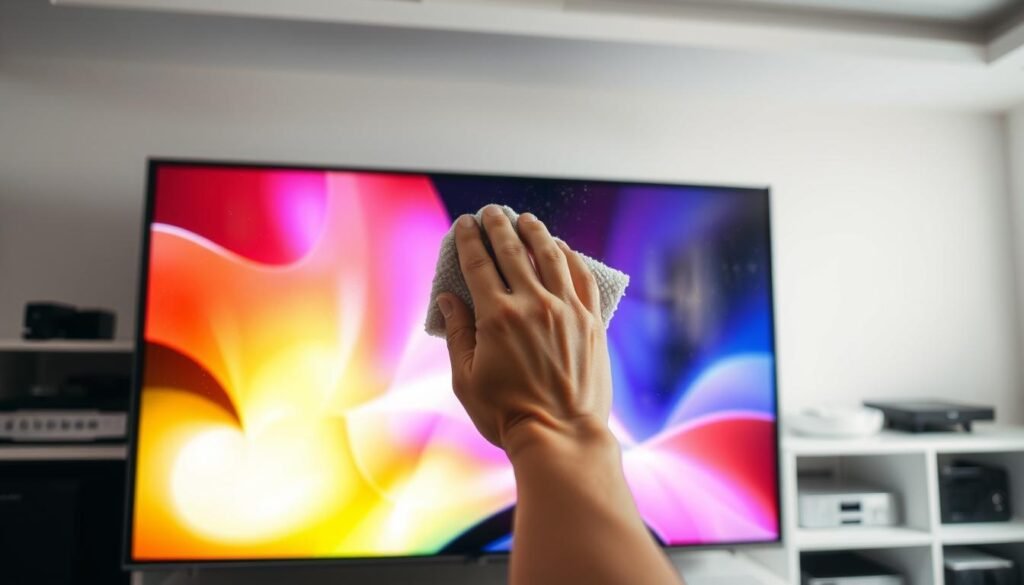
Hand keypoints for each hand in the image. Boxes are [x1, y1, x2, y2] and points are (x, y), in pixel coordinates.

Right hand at [436, 205, 613, 456]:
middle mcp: (534, 305)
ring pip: (551, 256)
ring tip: (526, 219)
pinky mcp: (592, 322)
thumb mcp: (466, 379)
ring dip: (536, 232)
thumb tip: (448, 300)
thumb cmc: (507, 415)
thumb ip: (458, 334)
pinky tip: (562, 248)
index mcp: (498, 317)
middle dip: (499, 226)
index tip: (465, 223)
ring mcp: (568, 311)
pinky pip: (582, 278)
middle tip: (492, 211)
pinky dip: (571, 257)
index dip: (469, 239)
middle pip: (513, 251)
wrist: (561, 439)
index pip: (479, 263)